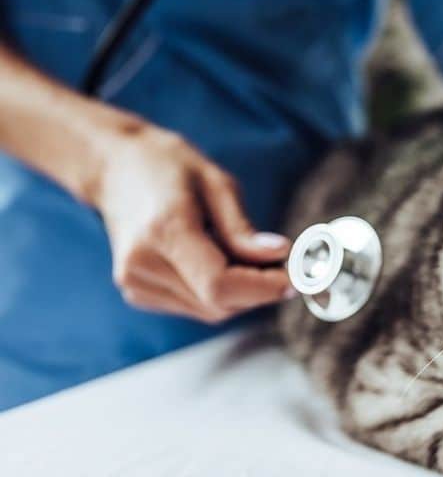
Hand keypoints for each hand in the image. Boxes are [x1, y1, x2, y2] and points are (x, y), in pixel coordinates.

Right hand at [94, 122, 292, 322]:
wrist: (113, 168)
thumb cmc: (166, 166)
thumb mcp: (216, 183)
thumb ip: (243, 230)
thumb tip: (279, 256)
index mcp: (163, 231)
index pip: (219, 285)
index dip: (263, 288)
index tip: (295, 279)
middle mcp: (142, 265)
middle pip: (218, 304)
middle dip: (258, 290)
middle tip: (281, 265)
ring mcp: (135, 283)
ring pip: (209, 311)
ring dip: (240, 293)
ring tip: (247, 257)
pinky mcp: (137, 292)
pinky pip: (194, 306)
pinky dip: (217, 293)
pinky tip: (218, 262)